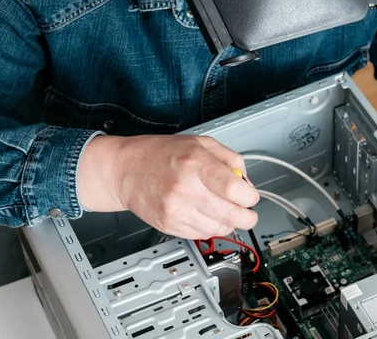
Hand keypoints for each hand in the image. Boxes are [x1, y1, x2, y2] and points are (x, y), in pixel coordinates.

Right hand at [77, 134, 259, 238]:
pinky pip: (201, 234)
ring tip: (222, 211)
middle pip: (231, 215)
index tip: (251, 196)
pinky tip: (204, 214)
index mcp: (195, 163)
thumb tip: (247, 184)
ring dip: (228, 223)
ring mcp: (175, 210)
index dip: (250, 197)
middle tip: (249, 214)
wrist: (125, 170)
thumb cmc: (161, 154)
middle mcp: (185, 188)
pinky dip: (209, 227)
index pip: (235, 189)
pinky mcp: (168, 225)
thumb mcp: (201, 143)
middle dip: (247, 217)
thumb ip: (230, 160)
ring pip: (218, 229)